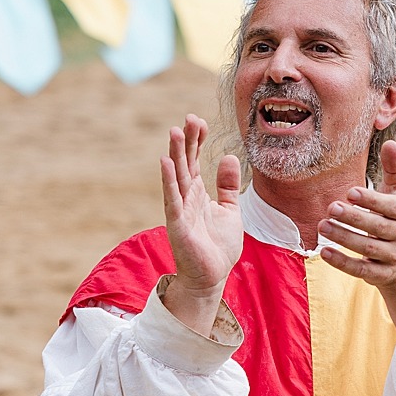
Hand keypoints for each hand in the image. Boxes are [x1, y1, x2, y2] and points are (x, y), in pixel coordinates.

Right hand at [160, 114, 242, 335]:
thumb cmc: (218, 246)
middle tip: (189, 118)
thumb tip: (229, 156)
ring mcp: (180, 210)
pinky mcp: (178, 225)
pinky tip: (166, 162)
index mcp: (197, 193)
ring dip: (175, 154)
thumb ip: (228, 185)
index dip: (196, 141)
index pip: (194, 160)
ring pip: (176, 177)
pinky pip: (172, 200)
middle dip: (186, 141)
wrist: (212, 276)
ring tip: (175, 132)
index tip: (200, 122)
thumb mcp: (230, 209)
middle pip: (184, 163)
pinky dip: (169, 181)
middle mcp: (186, 198)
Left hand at [316, 139, 395, 288]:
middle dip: (354, 218)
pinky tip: (324, 252)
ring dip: (344, 238)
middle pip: (378, 227)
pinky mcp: (381, 275)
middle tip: (331, 207)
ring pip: (368, 249)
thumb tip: (391, 142)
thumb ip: (394, 169)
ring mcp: (392, 257)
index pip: (392, 206)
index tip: (351, 192)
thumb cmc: (395, 220)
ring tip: (323, 226)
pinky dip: (343, 263)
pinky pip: (361, 270)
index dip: (372, 200)